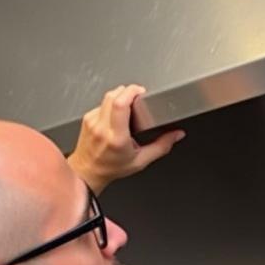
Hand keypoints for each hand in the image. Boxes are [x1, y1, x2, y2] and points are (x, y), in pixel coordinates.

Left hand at [67, 84, 184, 191]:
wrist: (89, 172)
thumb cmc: (112, 168)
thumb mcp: (141, 161)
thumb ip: (161, 147)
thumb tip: (176, 135)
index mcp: (117, 138)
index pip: (121, 104)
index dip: (131, 92)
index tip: (140, 92)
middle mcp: (102, 128)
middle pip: (114, 96)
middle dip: (127, 91)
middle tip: (137, 97)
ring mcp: (92, 121)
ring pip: (107, 97)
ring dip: (119, 96)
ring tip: (127, 106)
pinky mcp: (87, 118)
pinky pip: (101, 104)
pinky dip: (110, 105)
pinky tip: (115, 116)